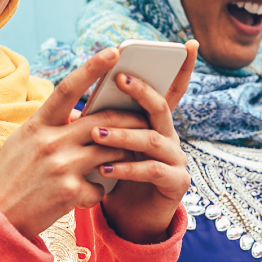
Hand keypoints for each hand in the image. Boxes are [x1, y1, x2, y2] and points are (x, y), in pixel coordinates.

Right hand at [0, 48, 148, 238]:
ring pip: (110, 152)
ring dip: (123, 154)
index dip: (92, 68)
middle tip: (146, 116)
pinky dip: (100, 189)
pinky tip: (90, 194)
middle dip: (129, 118)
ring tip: (128, 156)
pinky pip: (100, 186)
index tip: (113, 51)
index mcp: (37, 125)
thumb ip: (51, 126)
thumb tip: (81, 113)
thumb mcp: (24, 142)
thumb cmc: (12, 176)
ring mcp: (61, 166)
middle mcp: (49, 141)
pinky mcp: (69, 192)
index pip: (68, 88)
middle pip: (102, 121)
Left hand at [93, 40, 197, 243]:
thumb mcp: (106, 145)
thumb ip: (100, 123)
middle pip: (161, 107)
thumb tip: (72, 104)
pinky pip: (152, 170)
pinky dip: (127, 168)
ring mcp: (176, 159)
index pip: (172, 89)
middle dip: (142, 91)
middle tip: (119, 79)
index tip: (188, 43)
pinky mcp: (176, 183)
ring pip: (152, 139)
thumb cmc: (114, 174)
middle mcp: (170, 135)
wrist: (128, 218)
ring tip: (95, 134)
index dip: (183, 67)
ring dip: (122, 134)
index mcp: (155, 122)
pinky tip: (105, 168)